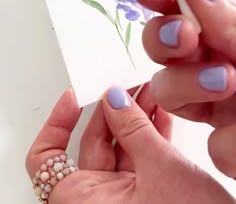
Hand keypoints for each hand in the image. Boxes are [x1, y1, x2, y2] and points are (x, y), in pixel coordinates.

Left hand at [26, 85, 234, 203]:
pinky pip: (139, 158)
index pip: (46, 159)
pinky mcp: (144, 194)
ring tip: (148, 91)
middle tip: (127, 85)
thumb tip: (115, 99)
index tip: (74, 96)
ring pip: (119, 148)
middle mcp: (98, 201)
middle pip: (91, 144)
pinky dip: (149, 135)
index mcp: (85, 202)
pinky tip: (159, 112)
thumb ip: (134, 129)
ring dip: (135, 117)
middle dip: (112, 109)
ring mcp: (122, 197)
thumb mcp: (159, 169)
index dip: (56, 124)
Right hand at [129, 0, 235, 178]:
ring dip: (191, 84)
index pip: (180, 6)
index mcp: (222, 28)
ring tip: (228, 81)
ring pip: (169, 92)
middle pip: (159, 44)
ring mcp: (216, 102)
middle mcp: (212, 60)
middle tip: (184, 35)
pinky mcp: (227, 144)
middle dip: (162, 37)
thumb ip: (228, 21)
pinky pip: (214, 144)